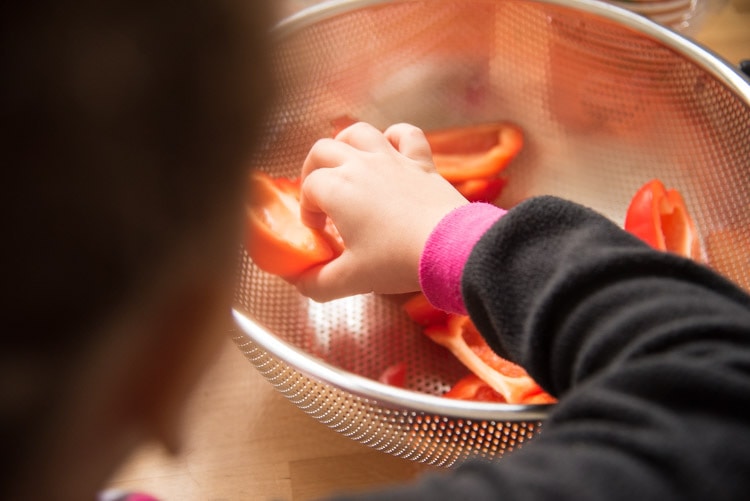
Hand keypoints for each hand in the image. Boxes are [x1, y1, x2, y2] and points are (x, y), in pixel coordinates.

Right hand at [294, 122, 467, 301]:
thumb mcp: (351, 279)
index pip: (309, 189)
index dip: (308, 209)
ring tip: (345, 161)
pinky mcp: (422, 162)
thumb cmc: (396, 260)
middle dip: (313, 170)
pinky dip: (395, 136)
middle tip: (319, 194)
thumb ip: (318, 283)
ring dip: (345, 142)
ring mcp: (393, 159)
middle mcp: (361, 165)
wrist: (449, 249)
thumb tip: (302, 285)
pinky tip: (391, 148)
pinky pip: (407, 134)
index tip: (319, 231)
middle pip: (323, 150)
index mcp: (337, 189)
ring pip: (360, 132)